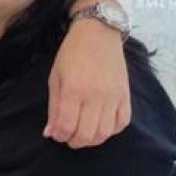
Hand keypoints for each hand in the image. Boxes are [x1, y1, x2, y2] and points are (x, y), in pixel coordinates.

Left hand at [47, 17, 130, 147]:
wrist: (98, 33)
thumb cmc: (72, 54)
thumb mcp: (55, 78)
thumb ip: (54, 107)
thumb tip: (50, 132)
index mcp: (74, 89)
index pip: (67, 125)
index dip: (60, 135)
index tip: (56, 134)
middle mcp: (96, 95)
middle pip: (86, 134)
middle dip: (74, 141)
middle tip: (68, 138)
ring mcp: (113, 96)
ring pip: (105, 133)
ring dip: (92, 141)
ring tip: (83, 135)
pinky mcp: (125, 95)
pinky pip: (122, 123)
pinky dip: (111, 131)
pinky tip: (101, 127)